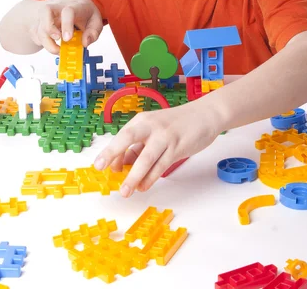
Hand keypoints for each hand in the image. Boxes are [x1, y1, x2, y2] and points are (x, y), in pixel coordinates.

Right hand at [28, 0, 102, 53]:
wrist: (70, 3)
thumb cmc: (84, 13)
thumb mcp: (95, 21)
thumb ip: (93, 32)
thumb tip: (84, 43)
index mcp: (75, 5)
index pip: (68, 11)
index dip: (66, 25)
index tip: (67, 39)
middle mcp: (58, 7)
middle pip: (45, 11)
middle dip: (49, 28)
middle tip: (57, 41)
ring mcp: (47, 14)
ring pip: (38, 25)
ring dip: (46, 42)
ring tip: (58, 50)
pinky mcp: (39, 21)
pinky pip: (35, 33)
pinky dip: (41, 42)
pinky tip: (52, 44)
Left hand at [94, 97, 220, 196]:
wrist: (205, 115)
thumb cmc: (177, 124)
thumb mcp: (155, 131)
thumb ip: (139, 146)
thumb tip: (122, 165)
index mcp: (143, 120)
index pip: (122, 136)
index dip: (111, 152)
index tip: (100, 166)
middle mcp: (152, 126)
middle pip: (128, 138)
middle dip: (113, 153)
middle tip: (102, 169)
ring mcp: (165, 136)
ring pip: (147, 158)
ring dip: (134, 176)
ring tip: (125, 191)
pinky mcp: (178, 147)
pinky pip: (161, 165)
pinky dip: (151, 177)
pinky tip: (144, 186)